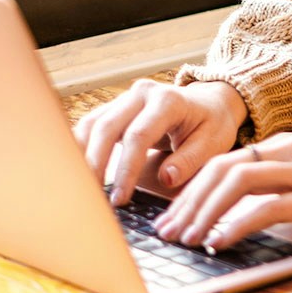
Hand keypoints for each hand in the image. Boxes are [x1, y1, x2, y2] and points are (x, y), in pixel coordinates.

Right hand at [72, 78, 247, 205]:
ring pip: (93, 124)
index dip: (126, 169)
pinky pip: (92, 125)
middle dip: (96, 164)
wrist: (211, 102)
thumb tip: (166, 178)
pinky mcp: (117, 108)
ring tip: (81, 188)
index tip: (120, 198)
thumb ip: (190, 160)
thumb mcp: (213, 142)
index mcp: (168, 101)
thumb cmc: (213, 123)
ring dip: (83, 156)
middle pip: (107, 127)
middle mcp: (143, 94)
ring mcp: (127, 98)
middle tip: (92, 198)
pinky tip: (78, 171)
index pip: (138, 136)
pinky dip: (82, 147)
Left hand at [153, 134, 291, 248]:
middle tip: (168, 232)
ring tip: (188, 239)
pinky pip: (268, 207)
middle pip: (221, 170)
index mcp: (279, 145)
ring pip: (237, 184)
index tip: (172, 216)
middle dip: (188, 203)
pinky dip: (238, 223)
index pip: (221, 162)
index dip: (191, 190)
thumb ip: (273, 177)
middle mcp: (285, 153)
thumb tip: (230, 204)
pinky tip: (221, 240)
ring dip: (205, 213)